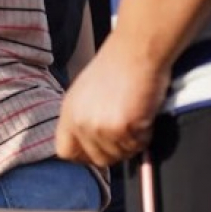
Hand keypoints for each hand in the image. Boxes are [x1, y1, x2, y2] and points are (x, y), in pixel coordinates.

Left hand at [56, 33, 169, 166]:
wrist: (134, 52)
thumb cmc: (115, 69)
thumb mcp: (84, 94)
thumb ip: (82, 119)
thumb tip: (89, 144)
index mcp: (67, 113)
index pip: (65, 152)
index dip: (84, 155)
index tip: (99, 149)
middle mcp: (80, 123)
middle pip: (97, 159)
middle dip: (114, 151)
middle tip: (125, 132)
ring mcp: (101, 127)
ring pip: (120, 155)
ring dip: (131, 143)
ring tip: (134, 118)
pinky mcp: (123, 127)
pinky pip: (138, 146)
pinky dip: (145, 136)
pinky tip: (143, 115)